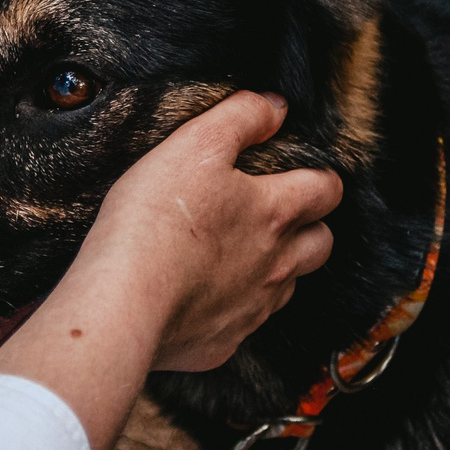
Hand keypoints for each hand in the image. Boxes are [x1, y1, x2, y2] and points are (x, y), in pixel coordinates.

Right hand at [0, 92, 339, 449]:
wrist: (124, 304)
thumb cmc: (155, 220)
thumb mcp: (193, 146)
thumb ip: (239, 118)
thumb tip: (274, 107)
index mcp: (274, 213)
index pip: (326, 190)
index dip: (323, 178)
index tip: (309, 174)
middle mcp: (275, 264)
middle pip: (320, 244)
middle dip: (311, 227)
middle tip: (283, 216)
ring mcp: (252, 308)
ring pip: (288, 287)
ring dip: (278, 269)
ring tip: (243, 255)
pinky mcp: (223, 342)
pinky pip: (244, 324)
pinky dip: (234, 309)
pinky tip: (206, 297)